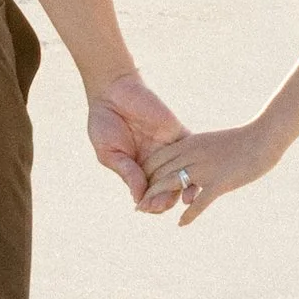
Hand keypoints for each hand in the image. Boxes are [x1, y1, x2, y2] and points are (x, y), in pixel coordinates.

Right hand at [85, 70, 184, 211]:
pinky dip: (193, 165)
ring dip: (182, 188)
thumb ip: (126, 173)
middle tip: (160, 204)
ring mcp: (169, 148)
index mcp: (138, 170)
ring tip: (178, 195)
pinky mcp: (179, 133)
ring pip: (184, 174)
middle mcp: (157, 162)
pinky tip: (189, 175)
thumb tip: (139, 198)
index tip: (145, 207)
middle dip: (166, 200)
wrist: (114, 91)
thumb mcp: (109, 152)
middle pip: (170, 189)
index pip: (151, 194)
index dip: (151, 204)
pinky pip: (191, 151)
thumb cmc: (105, 122)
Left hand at [142, 120, 278, 221]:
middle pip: (160, 173)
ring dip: (158, 200)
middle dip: (147, 190)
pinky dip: (189, 215)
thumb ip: (195, 152)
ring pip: (172, 185)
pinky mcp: (219, 182)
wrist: (264, 136)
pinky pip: (199, 202)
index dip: (144, 173)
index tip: (138, 187)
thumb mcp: (210, 142)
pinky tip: (181, 223)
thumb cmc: (240, 140)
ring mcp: (205, 168)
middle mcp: (192, 154)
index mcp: (189, 143)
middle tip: (138, 206)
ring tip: (149, 212)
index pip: (157, 159)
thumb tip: (185, 164)